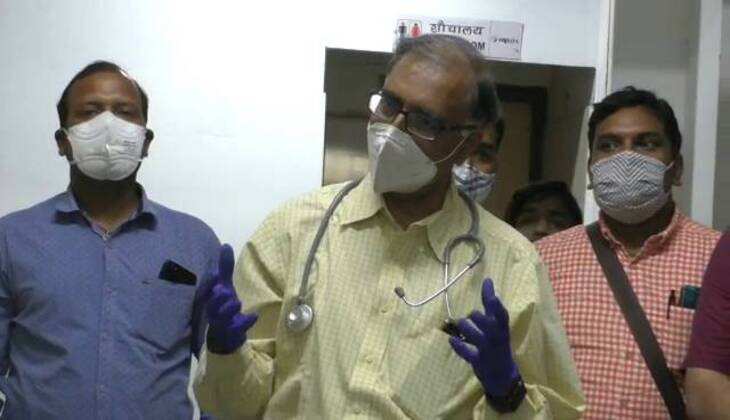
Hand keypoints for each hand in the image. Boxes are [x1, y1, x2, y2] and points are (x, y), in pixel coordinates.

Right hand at [205, 244, 257, 353]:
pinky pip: (236, 330)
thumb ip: (225, 267)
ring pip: (221, 319)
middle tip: (225, 290)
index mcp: (210, 300)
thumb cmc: (224, 307)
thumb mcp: (226, 286)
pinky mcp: (232, 336)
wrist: (226, 337)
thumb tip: (226, 245)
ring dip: (229, 310)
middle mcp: (213, 313)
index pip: (205, 292)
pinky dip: (245, 323)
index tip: (215, 274)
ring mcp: (222, 326)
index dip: (209, 284)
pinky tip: (254, 316)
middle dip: (217, 299)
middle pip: (210, 307)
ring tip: (237, 302)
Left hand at [449, 278, 519, 397]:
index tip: (490, 290)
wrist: (503, 375)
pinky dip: (457, 345)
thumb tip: (487, 280)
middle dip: (476, 317)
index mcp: (502, 327)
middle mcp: (496, 338)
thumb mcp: (498, 324)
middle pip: (486, 322)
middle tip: (472, 316)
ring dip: (465, 328)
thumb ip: (491, 304)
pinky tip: (451, 339)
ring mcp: (487, 350)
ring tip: (461, 326)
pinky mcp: (478, 361)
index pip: (501, 314)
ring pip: (474, 335)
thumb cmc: (498, 342)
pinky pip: (466, 351)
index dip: (495, 303)